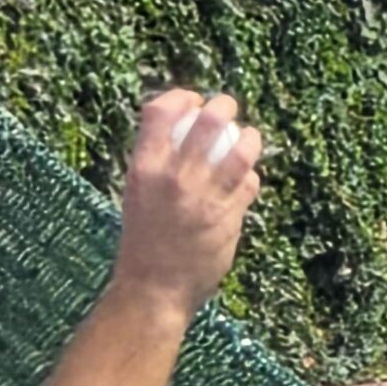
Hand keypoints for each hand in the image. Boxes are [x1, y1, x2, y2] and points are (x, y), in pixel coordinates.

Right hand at [112, 89, 261, 314]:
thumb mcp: (136, 193)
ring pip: (241, 148)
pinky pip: (248, 182)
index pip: (161, 111)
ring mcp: (205, 195)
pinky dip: (249, 179)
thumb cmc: (142, 239)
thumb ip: (156, 164)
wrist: (154, 287)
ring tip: (249, 139)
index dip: (181, 97)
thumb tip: (177, 131)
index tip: (191, 101)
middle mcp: (174, 176)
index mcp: (144, 168)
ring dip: (250, 138)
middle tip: (228, 109)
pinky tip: (245, 182)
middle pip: (209, 120)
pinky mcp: (229, 215)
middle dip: (224, 105)